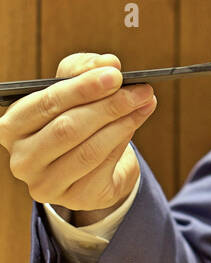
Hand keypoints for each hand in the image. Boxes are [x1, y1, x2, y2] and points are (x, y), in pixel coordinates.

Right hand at [0, 52, 155, 221]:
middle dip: (109, 106)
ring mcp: (45, 184)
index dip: (82, 88)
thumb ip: (85, 68)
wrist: (90, 162)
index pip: (45, 104)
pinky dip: (123, 142)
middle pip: (68, 129)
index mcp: (12, 127)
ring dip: (123, 123)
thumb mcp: (73, 86)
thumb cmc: (73, 116)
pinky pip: (103, 168)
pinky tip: (135, 122)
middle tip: (141, 90)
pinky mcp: (75, 199)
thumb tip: (108, 63)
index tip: (116, 75)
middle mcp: (21, 160)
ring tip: (144, 103)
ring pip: (89, 150)